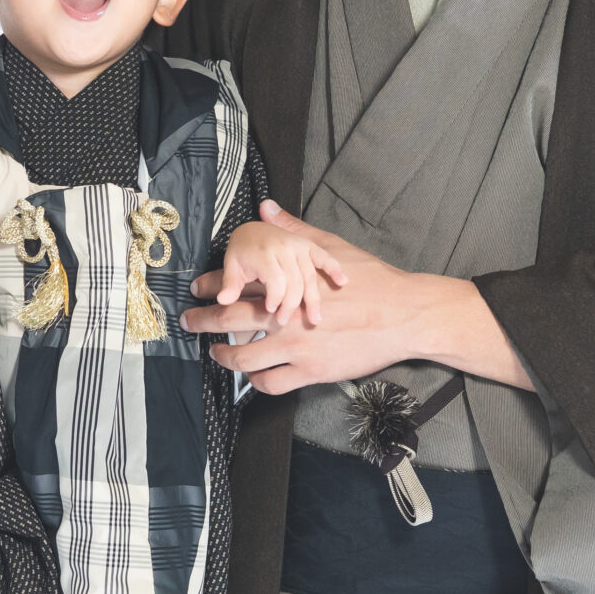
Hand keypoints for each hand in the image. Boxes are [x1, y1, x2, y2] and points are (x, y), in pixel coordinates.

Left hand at [181, 201, 532, 394]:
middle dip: (202, 320)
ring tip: (216, 352)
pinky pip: (270, 384)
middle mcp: (286, 316)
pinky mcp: (311, 372)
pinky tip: (252, 376)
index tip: (199, 288)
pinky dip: (255, 381)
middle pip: (229, 319)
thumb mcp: (331, 248)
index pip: (236, 283)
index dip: (211, 286)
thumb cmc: (372, 280)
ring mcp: (296, 347)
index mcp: (288, 284)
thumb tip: (267, 209)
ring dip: (223, 355)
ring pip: (243, 358)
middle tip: (190, 321)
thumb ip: (293, 232)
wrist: (404, 314)